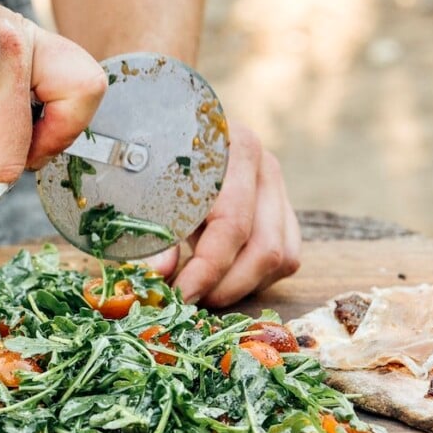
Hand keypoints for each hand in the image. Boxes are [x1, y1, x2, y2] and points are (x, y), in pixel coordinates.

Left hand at [146, 122, 300, 306]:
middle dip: (225, 286)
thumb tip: (158, 274)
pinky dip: (256, 278)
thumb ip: (153, 231)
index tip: (178, 295)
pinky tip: (221, 280)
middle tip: (189, 303)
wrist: (171, 130)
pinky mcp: (283, 208)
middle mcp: (264, 166)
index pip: (231, 225)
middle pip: (264, 248)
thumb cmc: (150, 159)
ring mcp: (279, 187)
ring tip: (202, 293)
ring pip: (281, 257)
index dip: (206, 269)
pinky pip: (287, 257)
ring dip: (242, 286)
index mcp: (233, 150)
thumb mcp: (144, 189)